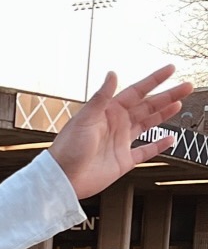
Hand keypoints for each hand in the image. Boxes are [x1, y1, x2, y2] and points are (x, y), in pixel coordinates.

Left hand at [49, 66, 191, 199]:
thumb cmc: (67, 149)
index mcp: (108, 111)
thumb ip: (101, 97)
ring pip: (148, 124)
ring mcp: (120, 142)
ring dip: (164, 114)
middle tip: (187, 86)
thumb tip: (112, 74)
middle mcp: (116, 124)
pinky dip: (158, 146)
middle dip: (168, 95)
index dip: (154, 80)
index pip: (136, 91)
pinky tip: (169, 139)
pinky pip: (145, 151)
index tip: (170, 70)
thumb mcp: (85, 119)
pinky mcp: (123, 160)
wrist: (62, 178)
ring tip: (179, 104)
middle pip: (148, 106)